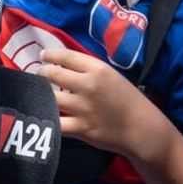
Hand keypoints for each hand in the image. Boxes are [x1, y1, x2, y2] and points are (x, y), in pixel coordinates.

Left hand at [38, 48, 159, 157]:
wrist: (142, 129)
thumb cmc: (129, 100)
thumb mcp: (112, 76)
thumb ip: (90, 70)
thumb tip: (64, 64)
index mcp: (98, 69)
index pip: (66, 56)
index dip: (50, 54)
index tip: (43, 56)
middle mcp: (88, 85)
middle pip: (52, 74)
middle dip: (42, 73)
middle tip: (40, 74)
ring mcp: (83, 108)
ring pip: (49, 97)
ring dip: (42, 94)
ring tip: (40, 93)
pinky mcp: (81, 128)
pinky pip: (55, 122)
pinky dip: (47, 118)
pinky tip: (43, 114)